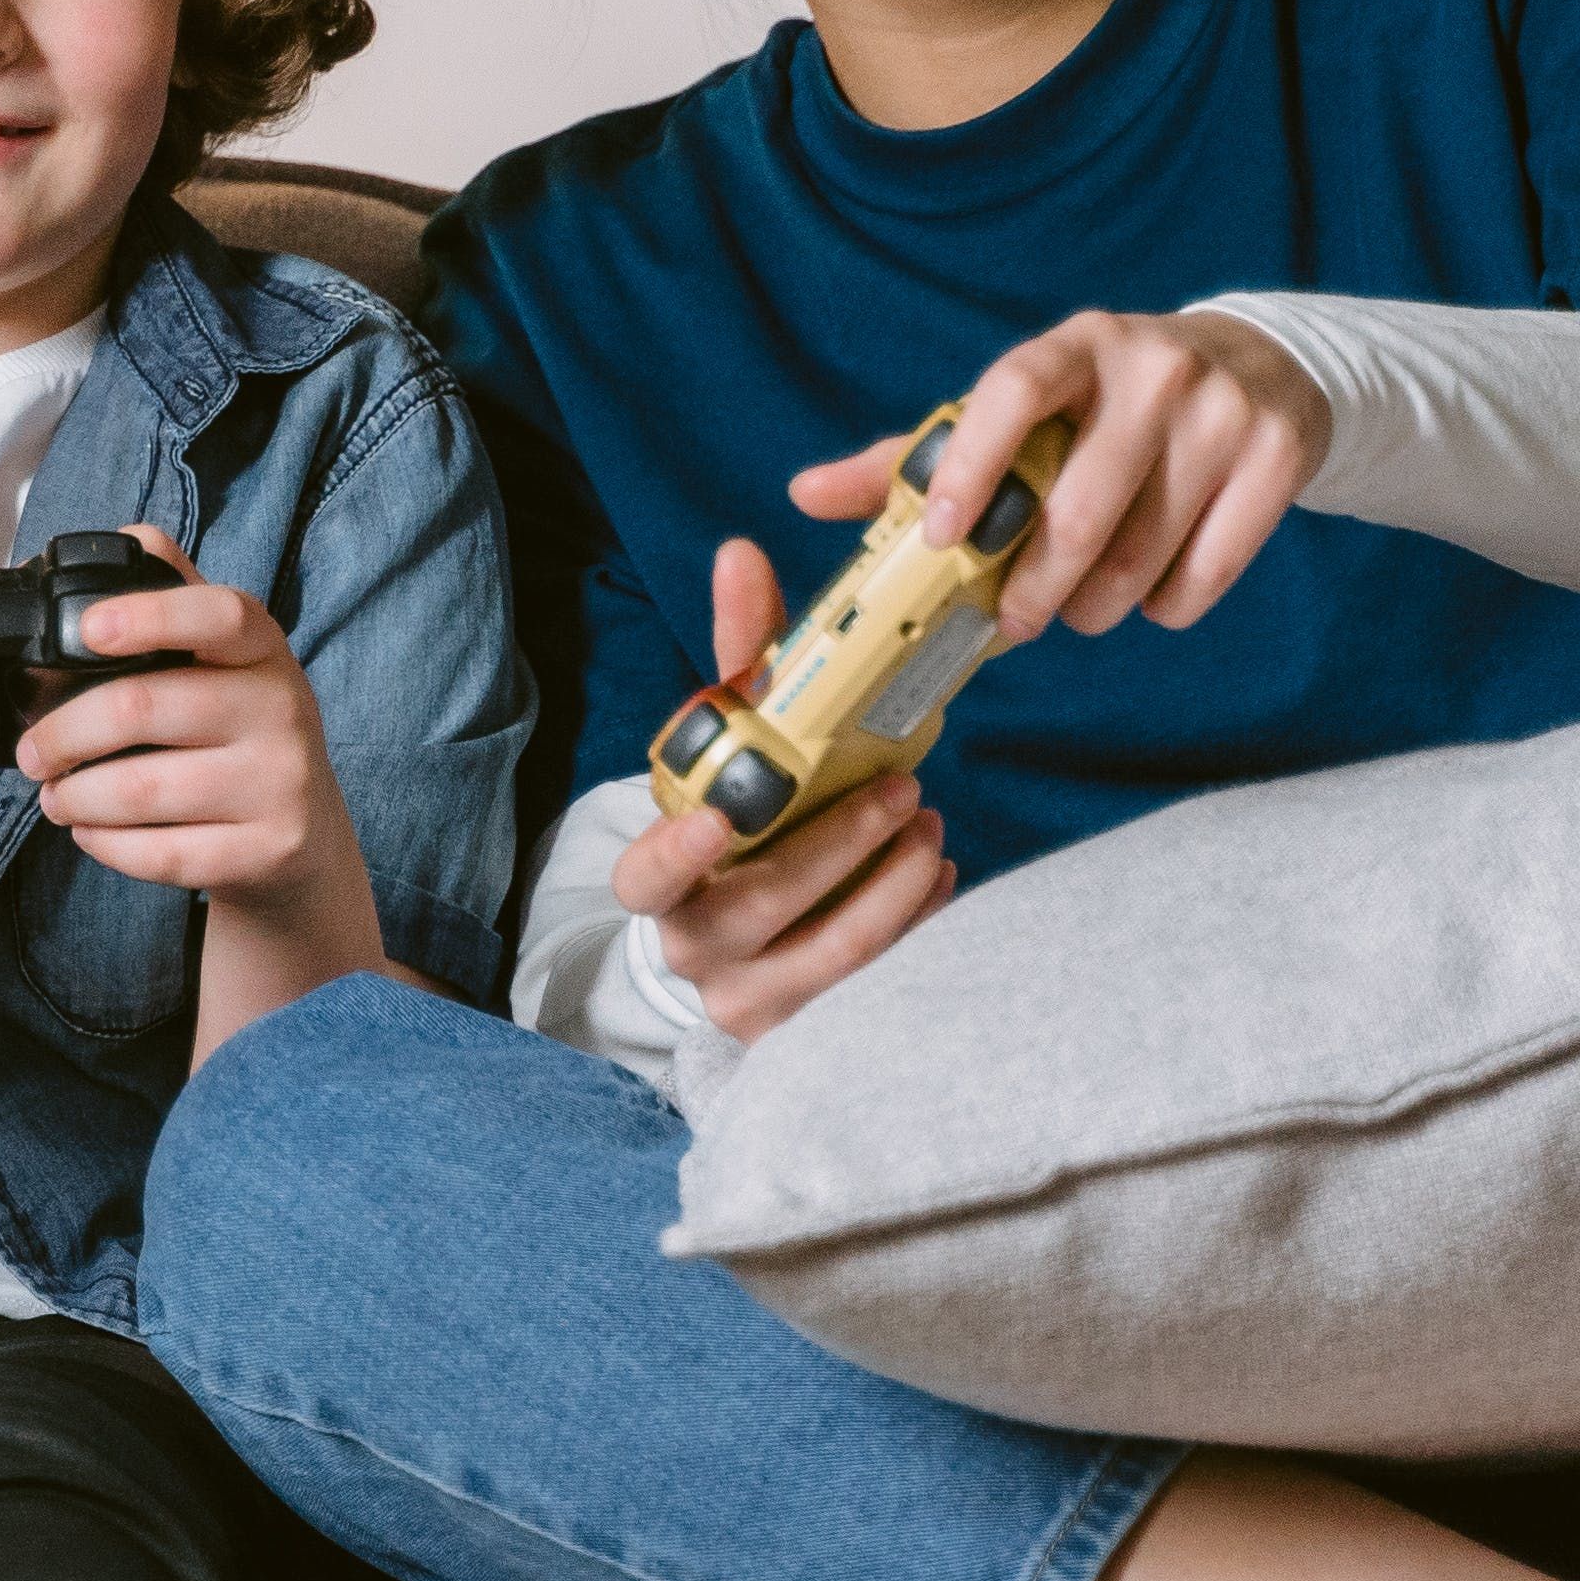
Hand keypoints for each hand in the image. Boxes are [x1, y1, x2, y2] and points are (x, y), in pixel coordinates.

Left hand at [15, 528, 359, 910]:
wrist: (307, 836)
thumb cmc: (242, 733)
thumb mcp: (225, 658)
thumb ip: (174, 595)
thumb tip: (120, 538)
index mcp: (261, 647)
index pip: (217, 614)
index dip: (149, 616)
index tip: (88, 628)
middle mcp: (281, 707)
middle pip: (144, 708)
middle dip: (63, 733)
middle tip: (32, 751)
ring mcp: (281, 782)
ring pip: (143, 790)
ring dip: (74, 796)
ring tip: (54, 795)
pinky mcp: (271, 849)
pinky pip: (164, 853)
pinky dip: (107, 845)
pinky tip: (91, 832)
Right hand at [615, 532, 956, 1037]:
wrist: (745, 947)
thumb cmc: (744, 826)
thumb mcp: (735, 745)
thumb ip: (742, 655)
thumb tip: (743, 553)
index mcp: (663, 877)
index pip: (645, 879)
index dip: (676, 854)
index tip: (723, 816)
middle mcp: (696, 946)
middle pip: (766, 904)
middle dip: (843, 842)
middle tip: (905, 792)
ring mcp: (752, 998)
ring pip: (835, 950)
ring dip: (895, 881)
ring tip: (931, 826)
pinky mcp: (810, 1027)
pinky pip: (876, 982)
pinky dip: (914, 922)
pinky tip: (934, 877)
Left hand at [803, 307, 1327, 642]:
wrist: (1261, 367)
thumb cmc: (1109, 404)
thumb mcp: (1028, 406)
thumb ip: (920, 454)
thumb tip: (804, 494)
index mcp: (1076, 344)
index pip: (1010, 390)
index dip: (969, 467)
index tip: (938, 539)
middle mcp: (1153, 366)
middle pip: (1080, 510)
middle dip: (1035, 589)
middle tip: (1014, 622)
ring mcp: (1224, 409)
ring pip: (1141, 558)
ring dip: (1097, 610)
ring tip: (1082, 610)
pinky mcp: (1279, 456)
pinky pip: (1204, 576)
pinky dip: (1167, 607)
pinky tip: (1153, 592)